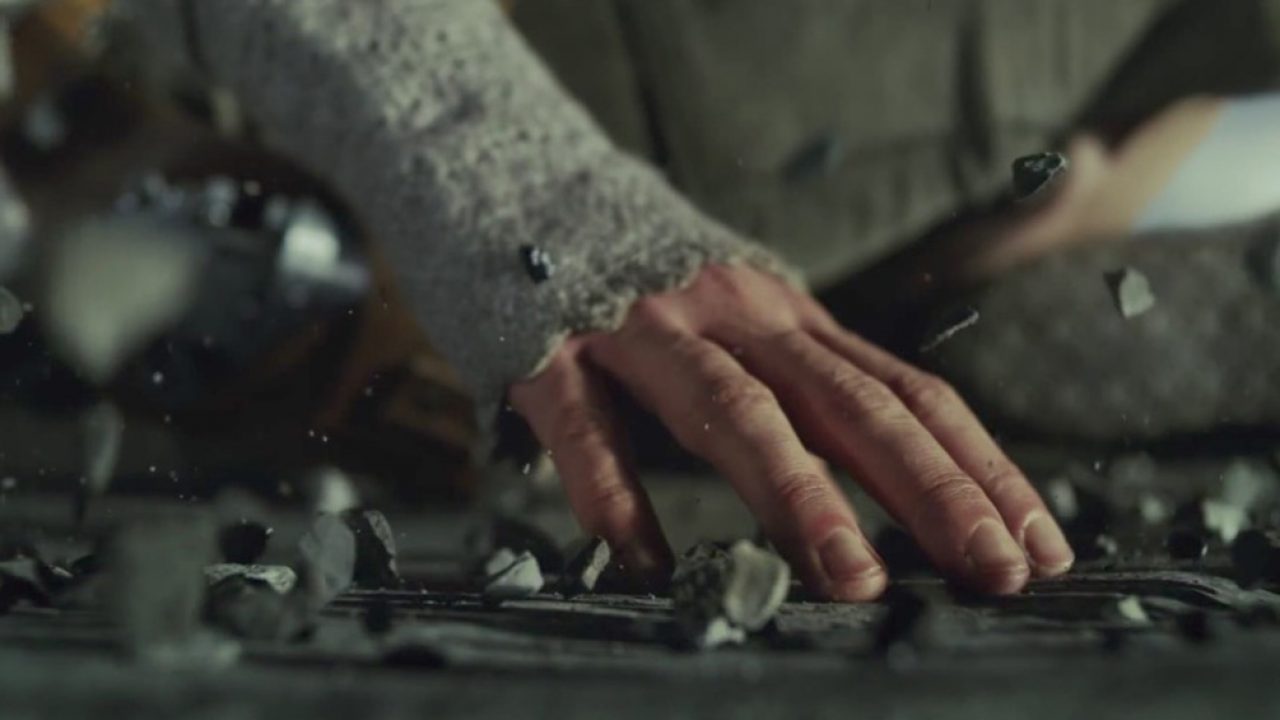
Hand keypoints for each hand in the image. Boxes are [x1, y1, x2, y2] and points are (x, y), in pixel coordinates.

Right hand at [509, 265, 1073, 599]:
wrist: (527, 187)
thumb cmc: (648, 283)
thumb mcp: (744, 320)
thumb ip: (802, 387)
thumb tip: (895, 484)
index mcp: (789, 319)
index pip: (906, 393)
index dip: (978, 467)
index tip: (1038, 544)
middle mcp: (736, 317)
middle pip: (849, 403)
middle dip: (929, 489)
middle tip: (992, 571)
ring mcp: (645, 330)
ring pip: (732, 408)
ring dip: (797, 492)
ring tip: (852, 578)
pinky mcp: (553, 350)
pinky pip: (585, 424)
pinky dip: (614, 491)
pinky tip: (643, 558)